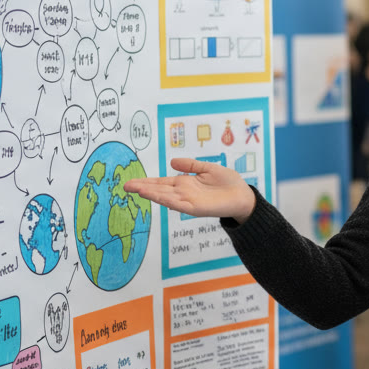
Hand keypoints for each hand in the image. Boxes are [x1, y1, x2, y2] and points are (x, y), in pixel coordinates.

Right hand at [122, 157, 256, 222]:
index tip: (131, 181)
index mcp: (185, 183)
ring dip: (151, 193)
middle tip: (125, 186)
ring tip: (136, 189)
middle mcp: (183, 193)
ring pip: (165, 197)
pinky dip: (167, 200)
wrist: (243, 196)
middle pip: (159, 190)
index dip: (147, 181)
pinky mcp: (195, 208)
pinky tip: (156, 196)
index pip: (161, 182)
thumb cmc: (228, 183)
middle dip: (143, 187)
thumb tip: (172, 161)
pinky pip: (178, 204)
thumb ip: (190, 165)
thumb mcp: (207, 168)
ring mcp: (188, 201)